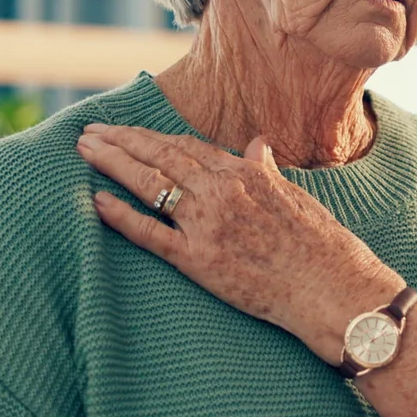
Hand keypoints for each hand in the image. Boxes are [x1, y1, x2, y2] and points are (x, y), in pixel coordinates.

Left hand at [75, 123, 400, 362]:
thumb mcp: (296, 195)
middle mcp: (221, 191)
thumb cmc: (322, 245)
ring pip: (149, 184)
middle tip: (89, 131)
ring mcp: (207, 224)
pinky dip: (121, 215)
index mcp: (244, 173)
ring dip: (113, 164)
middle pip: (160, 156)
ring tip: (85, 152)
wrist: (331, 287)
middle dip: (121, 141)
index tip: (127, 129)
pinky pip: (150, 234)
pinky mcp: (198, 260)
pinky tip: (96, 201)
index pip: (186, 145)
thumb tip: (257, 144)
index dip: (152, 135)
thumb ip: (267, 169)